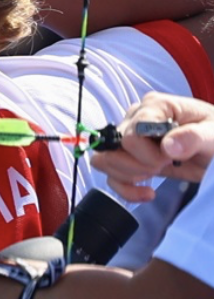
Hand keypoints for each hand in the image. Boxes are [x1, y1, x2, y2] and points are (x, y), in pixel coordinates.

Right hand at [91, 92, 213, 200]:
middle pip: (113, 147)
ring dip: (130, 175)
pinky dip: (125, 189)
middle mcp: (136, 118)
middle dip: (139, 165)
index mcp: (155, 106)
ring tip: (157, 174)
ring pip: (105, 161)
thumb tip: (167, 146)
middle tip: (166, 165)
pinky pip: (110, 175)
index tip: (171, 158)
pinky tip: (146, 192)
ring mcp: (131, 138)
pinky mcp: (130, 157)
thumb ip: (193, 137)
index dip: (147, 153)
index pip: (130, 133)